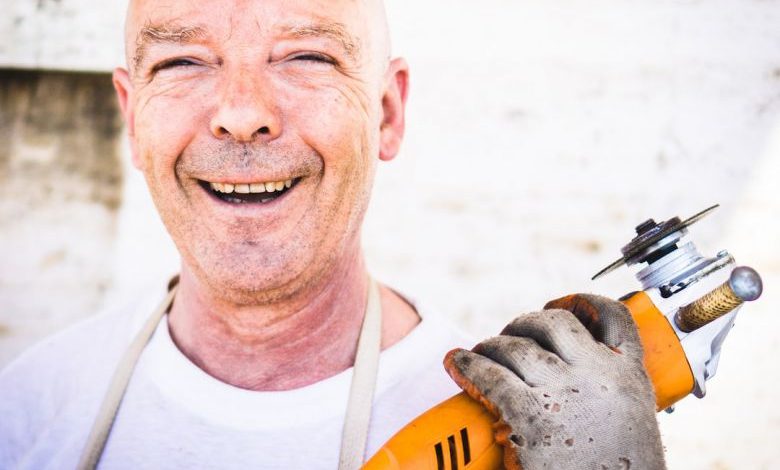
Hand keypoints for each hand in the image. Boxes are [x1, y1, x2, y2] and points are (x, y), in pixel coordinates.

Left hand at [444, 294, 664, 469]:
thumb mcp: (629, 424)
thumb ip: (607, 394)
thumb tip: (566, 375)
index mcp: (632, 378)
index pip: (614, 316)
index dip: (582, 303)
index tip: (557, 307)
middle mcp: (600, 377)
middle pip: (554, 323)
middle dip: (525, 324)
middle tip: (509, 341)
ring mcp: (565, 394)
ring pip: (516, 346)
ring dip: (492, 346)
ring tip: (479, 355)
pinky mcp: (530, 418)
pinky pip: (491, 376)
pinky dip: (468, 365)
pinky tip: (456, 363)